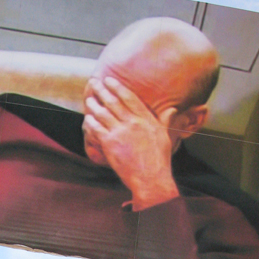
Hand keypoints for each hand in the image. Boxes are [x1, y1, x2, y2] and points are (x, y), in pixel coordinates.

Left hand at [82, 76, 178, 209]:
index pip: (129, 97)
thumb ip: (165, 121)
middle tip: (93, 83)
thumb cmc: (159, 161)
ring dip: (94, 105)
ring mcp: (121, 132)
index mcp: (147, 119)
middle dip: (102, 90)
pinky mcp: (110, 144)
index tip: (109, 80)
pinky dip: (90, 122)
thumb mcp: (165, 137)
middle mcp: (133, 122)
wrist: (151, 179)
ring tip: (88, 100)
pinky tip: (87, 119)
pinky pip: (96, 129)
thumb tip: (171, 109)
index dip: (117, 87)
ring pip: (103, 113)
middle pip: (113, 102)